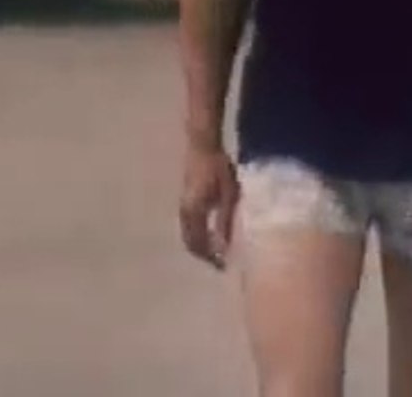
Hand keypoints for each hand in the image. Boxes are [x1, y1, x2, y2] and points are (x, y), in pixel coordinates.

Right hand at [179, 142, 239, 269]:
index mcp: (194, 212)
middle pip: (190, 241)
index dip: (210, 257)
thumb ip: (225, 219)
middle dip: (203, 254)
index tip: (223, 266)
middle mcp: (184, 212)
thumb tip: (224, 245)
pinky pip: (189, 223)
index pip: (198, 243)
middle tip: (218, 263)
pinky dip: (197, 232)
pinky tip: (210, 231)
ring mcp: (183, 204)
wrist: (202, 145)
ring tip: (215, 251)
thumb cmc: (218, 167)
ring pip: (188, 232)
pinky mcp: (186, 198)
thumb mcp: (228, 194)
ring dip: (199, 244)